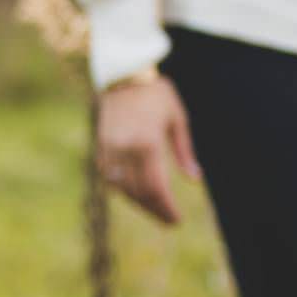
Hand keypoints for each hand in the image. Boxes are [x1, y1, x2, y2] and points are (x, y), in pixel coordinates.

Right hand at [96, 73, 201, 224]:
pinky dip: (122, 189)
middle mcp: (126, 149)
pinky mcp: (100, 146)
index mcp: (148, 143)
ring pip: (122, 188)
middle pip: (139, 192)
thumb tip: (195, 179)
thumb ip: (184, 151)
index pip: (156, 188)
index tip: (176, 221)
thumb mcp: (178, 119)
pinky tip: (135, 193)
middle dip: (154, 210)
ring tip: (154, 210)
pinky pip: (109, 177)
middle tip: (168, 221)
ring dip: (138, 203)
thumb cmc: (156, 95)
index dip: (166, 208)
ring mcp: (110, 149)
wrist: (124, 76)